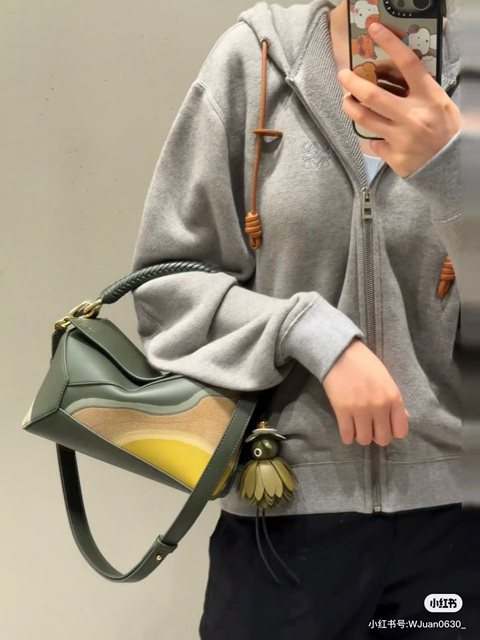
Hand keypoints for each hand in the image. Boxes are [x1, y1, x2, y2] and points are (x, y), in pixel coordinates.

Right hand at [323, 338, 408, 445]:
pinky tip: (346, 427)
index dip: (392, 432)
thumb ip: (395, 401)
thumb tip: (404, 418)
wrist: (341, 353)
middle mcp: (379, 406)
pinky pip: (347, 435)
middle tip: (369, 427)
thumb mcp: (386, 380)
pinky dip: (347, 436)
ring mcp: (360, 409)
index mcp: (393, 397)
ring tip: (356, 426)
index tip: (384, 426)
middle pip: (382, 439)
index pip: (400, 431)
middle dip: (376, 436)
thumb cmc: (365, 364)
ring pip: (364, 440)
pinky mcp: (342, 410)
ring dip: (360, 435)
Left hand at [338, 21, 460, 177]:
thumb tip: (388, 74)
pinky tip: (380, 136)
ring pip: (365, 119)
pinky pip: (374, 142)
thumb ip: (417, 90)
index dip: (390, 44)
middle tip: (343, 75)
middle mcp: (414, 116)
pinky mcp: (394, 157)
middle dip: (352, 82)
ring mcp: (402, 138)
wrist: (450, 165)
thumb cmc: (443, 129)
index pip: (407, 64)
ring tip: (347, 100)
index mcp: (428, 97)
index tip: (374, 30)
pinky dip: (374, 137)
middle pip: (373, 95)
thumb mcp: (439, 103)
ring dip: (350, 107)